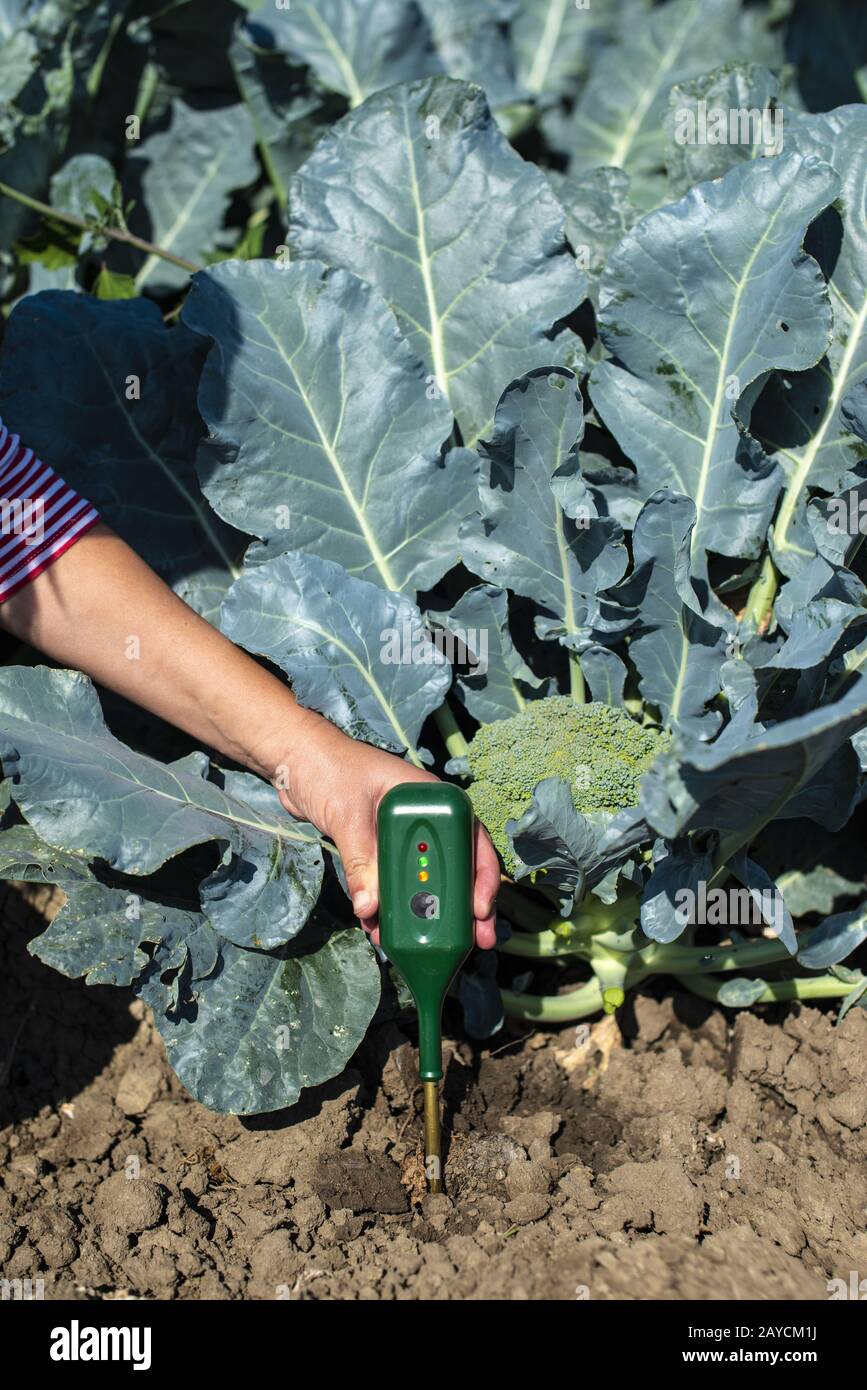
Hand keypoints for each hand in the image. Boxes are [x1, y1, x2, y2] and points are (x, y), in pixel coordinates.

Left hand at [274, 711, 498, 947]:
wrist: (295, 760)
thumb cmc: (328, 769)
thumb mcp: (347, 814)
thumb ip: (360, 861)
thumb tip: (370, 910)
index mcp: (429, 798)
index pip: (470, 839)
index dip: (482, 876)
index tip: (480, 910)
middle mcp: (423, 819)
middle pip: (454, 867)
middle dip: (463, 908)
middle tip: (475, 942)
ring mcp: (401, 837)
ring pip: (423, 881)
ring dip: (423, 915)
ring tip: (424, 949)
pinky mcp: (379, 851)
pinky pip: (392, 885)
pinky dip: (390, 908)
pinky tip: (385, 932)